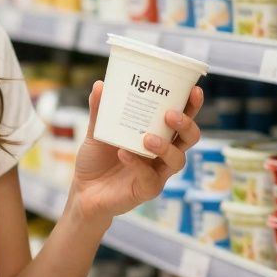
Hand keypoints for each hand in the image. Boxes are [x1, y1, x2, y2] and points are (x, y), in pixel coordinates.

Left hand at [68, 80, 203, 224]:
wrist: (83, 191)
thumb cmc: (96, 159)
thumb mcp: (96, 131)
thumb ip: (100, 110)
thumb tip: (100, 85)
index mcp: (158, 134)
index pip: (181, 118)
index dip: (191, 106)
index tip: (193, 90)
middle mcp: (163, 153)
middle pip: (189, 138)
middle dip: (186, 124)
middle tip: (170, 115)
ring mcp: (157, 173)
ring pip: (177, 160)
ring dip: (166, 147)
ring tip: (147, 138)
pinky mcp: (147, 190)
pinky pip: (150, 178)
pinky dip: (138, 164)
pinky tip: (124, 154)